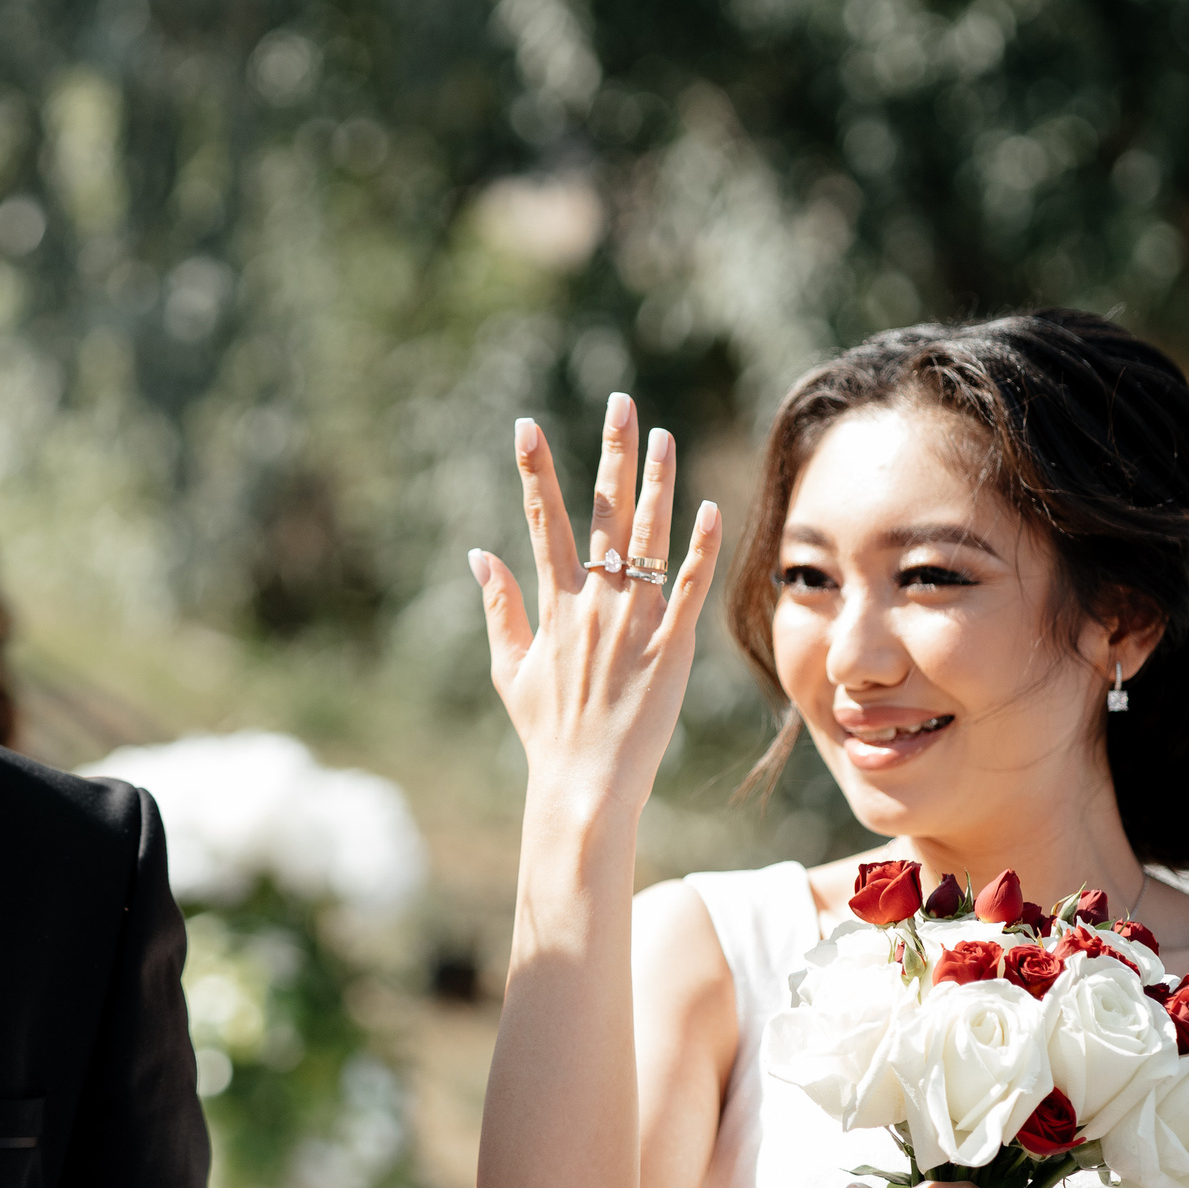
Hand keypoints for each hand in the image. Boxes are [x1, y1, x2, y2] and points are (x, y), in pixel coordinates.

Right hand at [471, 394, 720, 816]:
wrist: (584, 783)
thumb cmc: (547, 732)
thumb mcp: (510, 670)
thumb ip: (499, 608)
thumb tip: (479, 555)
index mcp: (553, 606)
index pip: (542, 522)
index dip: (535, 471)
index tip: (526, 427)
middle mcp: (593, 604)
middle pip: (602, 513)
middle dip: (610, 454)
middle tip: (620, 404)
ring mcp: (633, 623)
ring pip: (648, 539)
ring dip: (657, 484)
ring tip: (665, 437)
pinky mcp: (671, 648)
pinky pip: (687, 589)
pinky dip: (698, 549)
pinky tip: (709, 509)